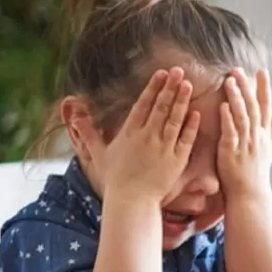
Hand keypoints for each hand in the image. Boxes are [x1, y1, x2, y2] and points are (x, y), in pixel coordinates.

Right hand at [102, 67, 199, 200]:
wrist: (132, 201)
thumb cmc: (116, 180)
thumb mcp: (99, 155)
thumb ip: (90, 135)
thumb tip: (75, 118)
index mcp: (129, 133)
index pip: (143, 105)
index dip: (153, 88)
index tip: (161, 73)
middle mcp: (147, 137)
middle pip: (160, 107)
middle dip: (170, 88)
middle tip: (179, 71)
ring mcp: (163, 148)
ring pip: (174, 120)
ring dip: (181, 101)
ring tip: (188, 85)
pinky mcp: (176, 160)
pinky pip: (186, 140)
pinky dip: (191, 126)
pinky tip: (196, 113)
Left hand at [217, 68, 271, 201]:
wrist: (250, 194)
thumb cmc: (257, 172)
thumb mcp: (270, 149)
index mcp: (265, 134)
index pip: (266, 106)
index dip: (264, 88)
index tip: (261, 71)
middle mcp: (257, 137)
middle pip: (254, 107)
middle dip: (247, 87)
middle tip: (239, 70)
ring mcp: (245, 144)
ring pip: (242, 116)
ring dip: (236, 98)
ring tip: (230, 81)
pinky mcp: (232, 152)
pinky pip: (231, 132)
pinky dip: (227, 119)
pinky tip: (222, 106)